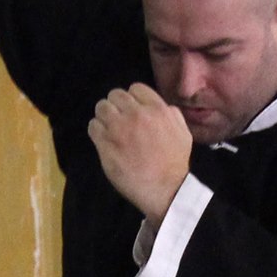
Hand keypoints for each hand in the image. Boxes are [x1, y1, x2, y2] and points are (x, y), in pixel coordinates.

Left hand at [88, 85, 192, 221]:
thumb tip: (163, 107)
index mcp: (157, 109)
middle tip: (117, 119)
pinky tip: (103, 140)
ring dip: (103, 117)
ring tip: (108, 129)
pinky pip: (93, 127)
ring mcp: (118, 128)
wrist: (165, 189)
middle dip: (116, 106)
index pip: (135, 88)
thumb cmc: (176, 163)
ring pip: (101, 108)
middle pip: (115, 95)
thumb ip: (172, 115)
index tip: (131, 110)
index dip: (132, 99)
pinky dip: (96, 131)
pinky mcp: (105, 144)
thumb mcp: (183, 133)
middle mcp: (136, 114)